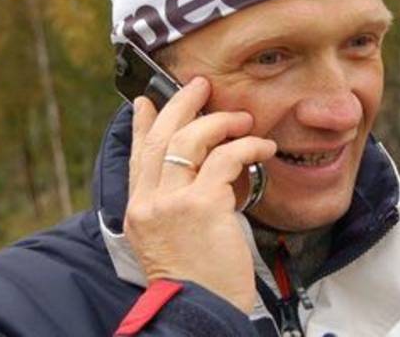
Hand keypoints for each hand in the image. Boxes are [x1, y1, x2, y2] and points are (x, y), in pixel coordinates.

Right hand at [123, 77, 275, 313]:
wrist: (200, 314)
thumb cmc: (197, 282)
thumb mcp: (171, 242)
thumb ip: (175, 206)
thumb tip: (197, 172)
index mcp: (139, 212)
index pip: (138, 156)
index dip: (144, 125)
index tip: (148, 102)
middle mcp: (150, 204)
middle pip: (161, 138)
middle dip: (181, 105)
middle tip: (200, 86)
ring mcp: (173, 203)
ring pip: (192, 140)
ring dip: (221, 122)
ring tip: (244, 119)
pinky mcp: (204, 205)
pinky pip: (227, 159)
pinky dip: (247, 146)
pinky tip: (262, 147)